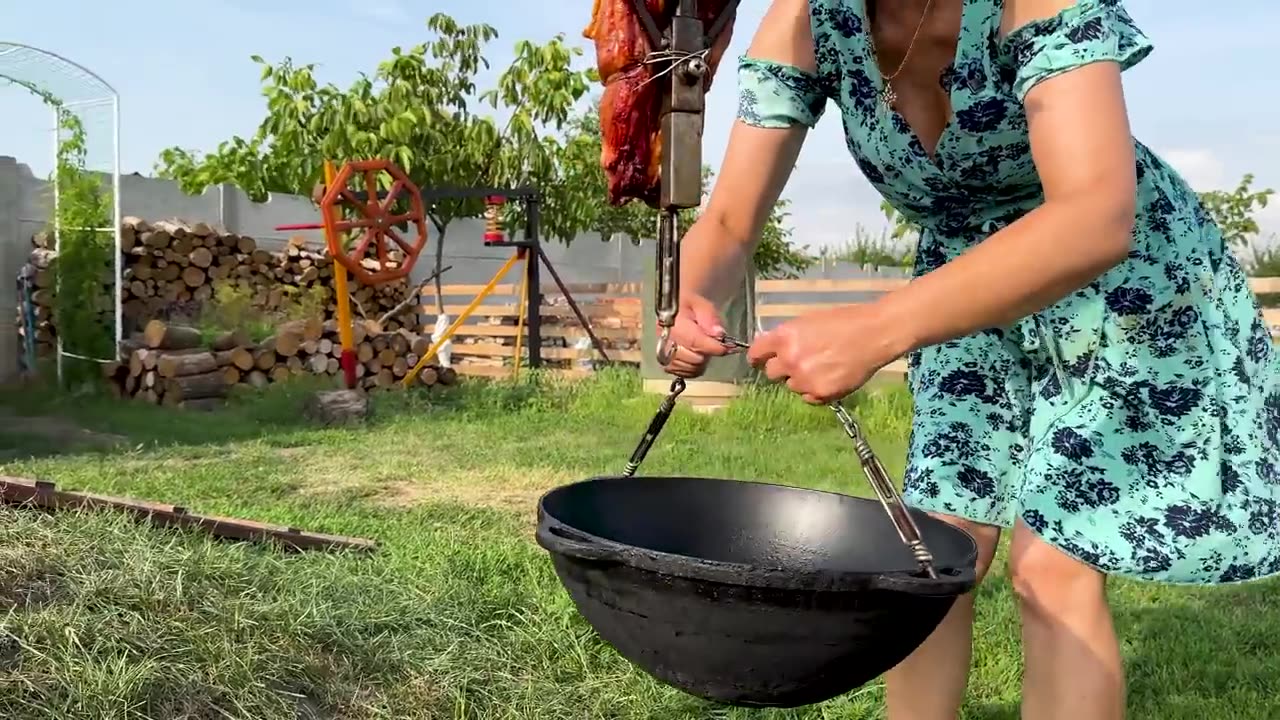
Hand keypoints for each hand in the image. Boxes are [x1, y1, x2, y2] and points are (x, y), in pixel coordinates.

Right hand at [661, 293, 731, 377]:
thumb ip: (710, 318)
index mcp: (671, 323)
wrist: (676, 309)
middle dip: (707, 352)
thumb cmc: (690, 305)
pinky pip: (684, 373)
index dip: (712, 346)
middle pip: (693, 358)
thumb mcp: (702, 304)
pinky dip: (694, 368)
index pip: (694, 341)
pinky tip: (697, 356)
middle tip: (713, 343)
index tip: (726, 347)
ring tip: (703, 348)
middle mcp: (664, 341)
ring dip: (702, 361)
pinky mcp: (666, 364)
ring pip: (690, 368)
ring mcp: (663, 354)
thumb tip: (718, 334)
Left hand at [746, 304, 897, 403]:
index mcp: (784, 337)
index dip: (757, 357)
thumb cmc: (843, 322)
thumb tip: (771, 347)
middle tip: (799, 362)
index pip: (756, 353)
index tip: (758, 361)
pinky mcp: (821, 394)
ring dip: (801, 379)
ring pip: (791, 386)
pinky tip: (830, 377)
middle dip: (782, 368)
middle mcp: (790, 359)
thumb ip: (787, 336)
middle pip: (771, 373)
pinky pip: (808, 397)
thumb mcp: (808, 321)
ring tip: (823, 367)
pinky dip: (815, 391)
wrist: (873, 334)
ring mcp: (804, 379)